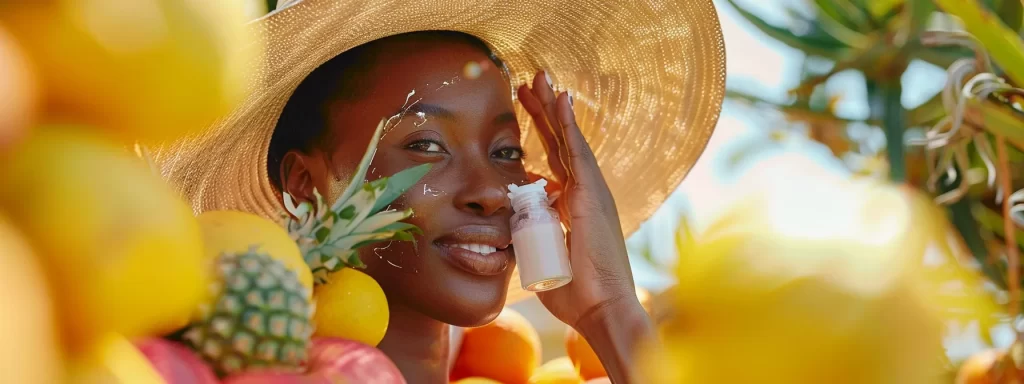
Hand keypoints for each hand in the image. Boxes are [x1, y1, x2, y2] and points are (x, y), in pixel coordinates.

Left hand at [516, 72, 641, 328]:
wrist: (601, 309)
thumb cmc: (575, 293)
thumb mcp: (541, 257)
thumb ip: (528, 238)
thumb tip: (508, 230)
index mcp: (574, 206)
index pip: (554, 161)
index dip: (540, 134)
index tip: (524, 111)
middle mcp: (585, 193)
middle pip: (560, 143)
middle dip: (544, 112)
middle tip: (529, 82)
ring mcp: (592, 192)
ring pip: (569, 140)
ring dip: (553, 108)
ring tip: (540, 78)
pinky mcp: (592, 196)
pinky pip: (578, 152)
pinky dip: (569, 124)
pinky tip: (561, 99)